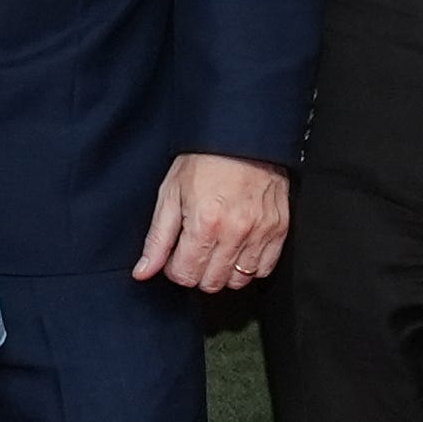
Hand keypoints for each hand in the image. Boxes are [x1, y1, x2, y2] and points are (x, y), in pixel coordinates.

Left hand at [135, 153, 290, 294]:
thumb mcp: (170, 194)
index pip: (185, 275)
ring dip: (223, 271)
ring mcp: (260, 232)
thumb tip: (143, 272)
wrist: (242, 138)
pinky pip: (264, 268)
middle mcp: (235, 232)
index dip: (175, 269)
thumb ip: (157, 239)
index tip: (176, 256)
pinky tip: (238, 249)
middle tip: (195, 251)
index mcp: (205, 223)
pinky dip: (250, 266)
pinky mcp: (279, 229)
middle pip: (211, 282)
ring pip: (239, 280)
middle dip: (197, 272)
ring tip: (217, 249)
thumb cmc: (204, 161)